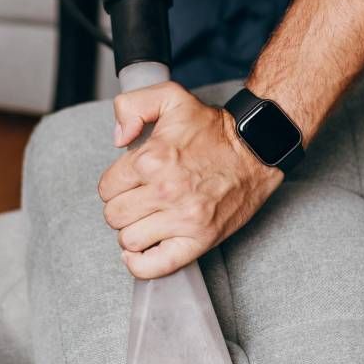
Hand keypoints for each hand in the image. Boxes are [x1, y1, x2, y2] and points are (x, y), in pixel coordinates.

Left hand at [98, 82, 281, 278]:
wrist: (256, 150)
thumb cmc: (214, 129)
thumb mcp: (171, 97)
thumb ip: (132, 104)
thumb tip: (118, 139)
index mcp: (152, 159)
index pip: (107, 188)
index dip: (115, 185)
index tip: (131, 182)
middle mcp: (165, 191)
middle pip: (114, 216)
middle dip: (122, 207)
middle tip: (140, 199)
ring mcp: (183, 219)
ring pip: (129, 240)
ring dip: (133, 231)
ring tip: (147, 220)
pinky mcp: (199, 239)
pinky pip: (155, 266)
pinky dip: (140, 264)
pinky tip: (141, 251)